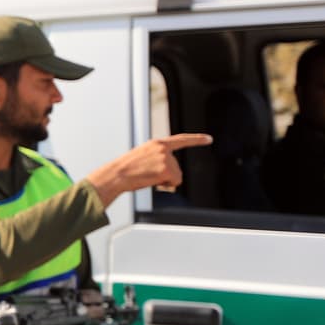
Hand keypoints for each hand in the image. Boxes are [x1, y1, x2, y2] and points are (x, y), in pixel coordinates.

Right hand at [86, 133, 212, 207]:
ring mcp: (165, 158)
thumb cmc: (125, 170)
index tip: (209, 139)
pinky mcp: (166, 169)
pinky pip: (175, 182)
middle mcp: (163, 149)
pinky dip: (166, 185)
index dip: (196, 139)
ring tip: (147, 178)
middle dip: (166, 175)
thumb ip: (156, 158)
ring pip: (177, 176)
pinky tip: (153, 182)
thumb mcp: (141, 157)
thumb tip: (167, 172)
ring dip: (164, 181)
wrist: (116, 175)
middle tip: (148, 175)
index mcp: (156, 144)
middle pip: (177, 166)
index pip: (181, 140)